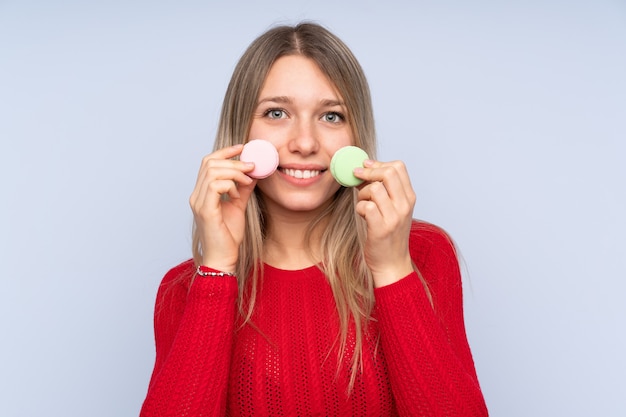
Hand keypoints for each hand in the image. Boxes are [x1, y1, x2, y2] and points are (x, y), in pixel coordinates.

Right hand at [189, 144, 256, 271]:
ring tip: (248, 180)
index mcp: (202, 193)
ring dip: (234, 172)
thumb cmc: (229, 236)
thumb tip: (253, 172)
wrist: (224, 258)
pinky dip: (230, 184)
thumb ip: (243, 189)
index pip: (208, 162)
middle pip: (209, 163)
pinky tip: (238, 193)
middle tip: (251, 166)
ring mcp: (199, 203)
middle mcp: (196, 195)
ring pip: (212, 172)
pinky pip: (215, 186)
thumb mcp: (239, 206)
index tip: (242, 147)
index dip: (224, 152)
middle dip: (233, 161)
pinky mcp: (205, 211)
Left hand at [354, 159, 415, 286]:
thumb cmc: (389, 235)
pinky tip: (362, 215)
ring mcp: (394, 217)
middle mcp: (405, 205)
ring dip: (362, 193)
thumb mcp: (394, 209)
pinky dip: (359, 208)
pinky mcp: (381, 229)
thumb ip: (384, 190)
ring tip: (363, 204)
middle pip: (388, 172)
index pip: (398, 167)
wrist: (392, 263)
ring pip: (374, 188)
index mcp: (409, 197)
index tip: (366, 167)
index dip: (378, 164)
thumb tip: (364, 168)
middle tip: (357, 178)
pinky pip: (366, 206)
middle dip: (368, 172)